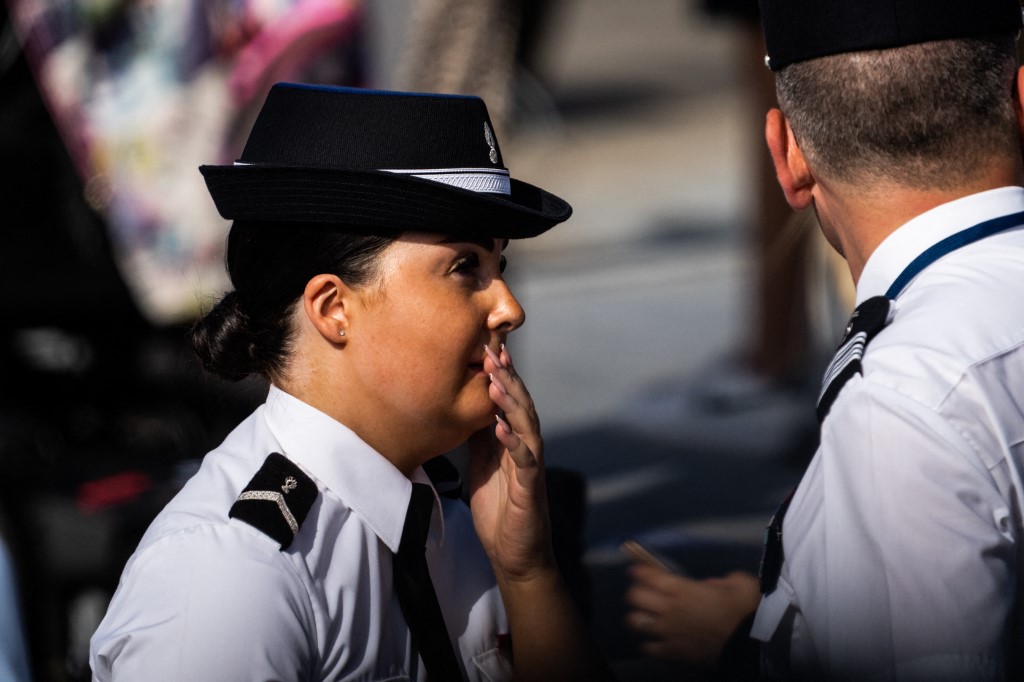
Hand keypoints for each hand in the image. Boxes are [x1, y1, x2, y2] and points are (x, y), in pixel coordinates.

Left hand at [468, 344, 554, 582]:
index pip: (509, 400)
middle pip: (521, 404)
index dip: (500, 374)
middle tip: (492, 349)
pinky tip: (501, 428)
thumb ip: (479, 438)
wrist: (515, 555)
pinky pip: (525, 461)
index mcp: (513, 440)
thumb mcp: (482, 466)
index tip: (487, 345)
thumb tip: (465, 408)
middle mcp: (526, 447)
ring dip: (511, 403)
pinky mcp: (531, 488)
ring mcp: (531, 466)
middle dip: (507, 377)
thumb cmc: (500, 511)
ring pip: (527, 425)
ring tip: (496, 381)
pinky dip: (514, 443)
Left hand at [625, 564, 759, 667]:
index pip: (650, 576)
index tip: (635, 571)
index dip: (639, 571)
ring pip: (635, 622)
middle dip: (635, 593)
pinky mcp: (673, 653)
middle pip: (635, 597)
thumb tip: (711, 585)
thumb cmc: (748, 612)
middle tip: (642, 593)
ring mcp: (669, 632)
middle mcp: (671, 609)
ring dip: (638, 618)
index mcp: (685, 590)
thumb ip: (724, 581)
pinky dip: (648, 644)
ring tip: (645, 617)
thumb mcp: (740, 584)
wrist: (753, 647)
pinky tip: (654, 641)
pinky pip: (647, 648)